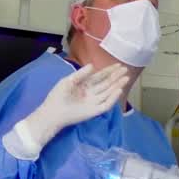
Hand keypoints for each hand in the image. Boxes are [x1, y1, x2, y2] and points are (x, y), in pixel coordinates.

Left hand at [3, 63, 129, 159]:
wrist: (53, 112)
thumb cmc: (57, 96)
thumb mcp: (68, 81)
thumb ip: (81, 74)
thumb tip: (93, 65)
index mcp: (84, 85)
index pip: (100, 76)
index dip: (109, 71)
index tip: (118, 66)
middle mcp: (91, 93)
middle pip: (106, 84)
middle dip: (116, 77)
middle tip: (126, 70)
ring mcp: (93, 102)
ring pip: (108, 92)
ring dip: (117, 85)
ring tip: (126, 78)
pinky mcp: (94, 111)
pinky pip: (106, 104)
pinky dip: (113, 98)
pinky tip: (118, 90)